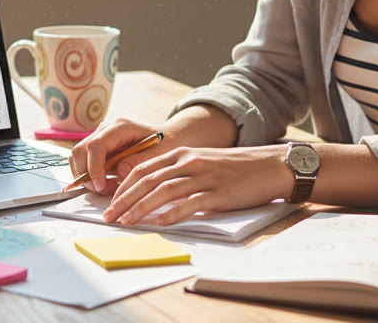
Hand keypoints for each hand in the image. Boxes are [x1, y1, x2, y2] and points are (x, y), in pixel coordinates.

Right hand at [69, 118, 172, 194]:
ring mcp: (99, 137)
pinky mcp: (97, 148)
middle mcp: (105, 129)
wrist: (166, 139)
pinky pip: (83, 162)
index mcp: (120, 127)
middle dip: (86, 175)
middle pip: (80, 150)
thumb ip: (136, 163)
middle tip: (104, 190)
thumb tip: (117, 172)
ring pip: (77, 157)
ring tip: (108, 187)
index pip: (96, 145)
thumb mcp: (156, 156)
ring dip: (87, 177)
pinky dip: (89, 176)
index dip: (94, 168)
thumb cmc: (164, 147)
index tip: (100, 186)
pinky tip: (106, 183)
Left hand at [102, 145, 293, 225]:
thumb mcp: (201, 164)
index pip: (142, 169)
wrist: (268, 165)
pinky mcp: (218, 193)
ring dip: (141, 207)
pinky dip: (173, 213)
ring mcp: (203, 177)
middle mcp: (188, 162)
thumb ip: (177, 174)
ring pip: (163, 190)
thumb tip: (152, 194)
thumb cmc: (234, 169)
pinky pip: (191, 202)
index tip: (110, 203)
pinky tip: (161, 223)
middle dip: (124, 199)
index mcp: (181, 154)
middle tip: (109, 216)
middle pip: (147, 180)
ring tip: (126, 221)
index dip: (123, 187)